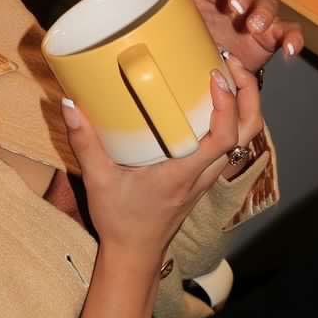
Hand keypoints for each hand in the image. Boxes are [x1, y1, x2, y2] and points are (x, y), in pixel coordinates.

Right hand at [61, 57, 257, 261]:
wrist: (135, 254)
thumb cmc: (121, 221)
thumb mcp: (98, 181)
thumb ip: (85, 143)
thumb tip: (70, 104)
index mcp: (185, 174)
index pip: (223, 139)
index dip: (228, 106)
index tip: (215, 78)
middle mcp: (204, 173)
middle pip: (248, 132)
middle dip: (247, 95)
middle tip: (229, 64)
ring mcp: (207, 175)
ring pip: (244, 138)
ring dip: (243, 104)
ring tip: (225, 73)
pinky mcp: (203, 174)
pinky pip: (229, 142)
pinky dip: (230, 116)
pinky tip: (209, 98)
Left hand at [110, 0, 303, 72]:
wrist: (199, 66)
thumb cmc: (180, 28)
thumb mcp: (158, 4)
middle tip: (234, 8)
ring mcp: (254, 15)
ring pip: (268, 4)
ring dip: (264, 13)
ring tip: (254, 27)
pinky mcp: (270, 37)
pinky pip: (288, 31)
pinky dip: (293, 38)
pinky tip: (290, 49)